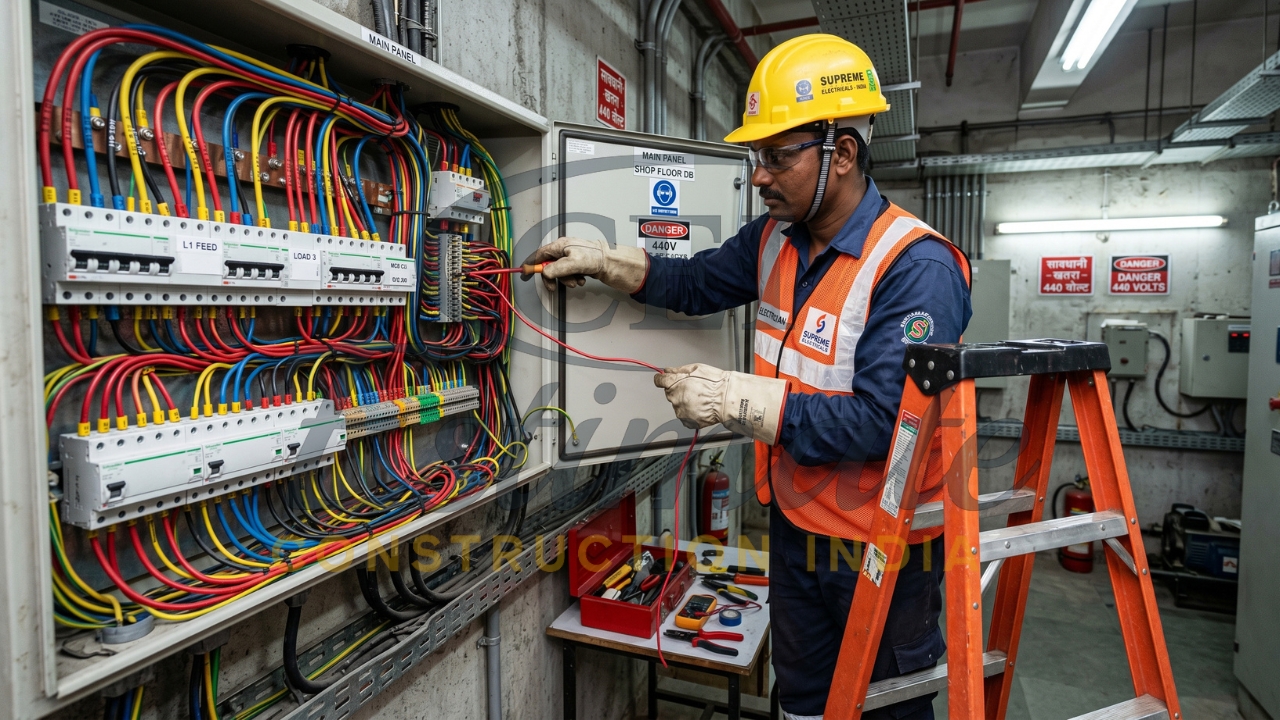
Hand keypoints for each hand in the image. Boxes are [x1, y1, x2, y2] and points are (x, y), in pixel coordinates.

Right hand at [521, 237, 647, 293]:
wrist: (612, 261)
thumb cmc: (595, 257)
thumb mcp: (572, 263)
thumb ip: (556, 269)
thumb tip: (545, 273)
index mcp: (560, 246)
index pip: (539, 254)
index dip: (531, 264)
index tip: (524, 273)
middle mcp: (563, 250)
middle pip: (548, 266)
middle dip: (553, 278)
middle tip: (554, 286)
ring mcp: (570, 257)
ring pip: (559, 272)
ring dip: (566, 280)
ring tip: (576, 280)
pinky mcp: (577, 264)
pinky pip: (568, 275)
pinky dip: (573, 279)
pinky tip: (582, 278)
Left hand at [653, 364, 787, 443]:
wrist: (726, 399)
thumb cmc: (714, 383)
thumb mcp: (695, 368)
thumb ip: (677, 370)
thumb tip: (667, 371)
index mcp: (674, 383)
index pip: (659, 381)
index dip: (662, 379)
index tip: (663, 379)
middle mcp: (674, 398)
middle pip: (670, 393)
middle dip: (678, 391)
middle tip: (693, 389)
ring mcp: (681, 411)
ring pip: (678, 405)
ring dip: (685, 402)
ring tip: (700, 399)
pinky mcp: (688, 421)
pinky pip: (685, 417)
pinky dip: (691, 413)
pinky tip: (700, 408)